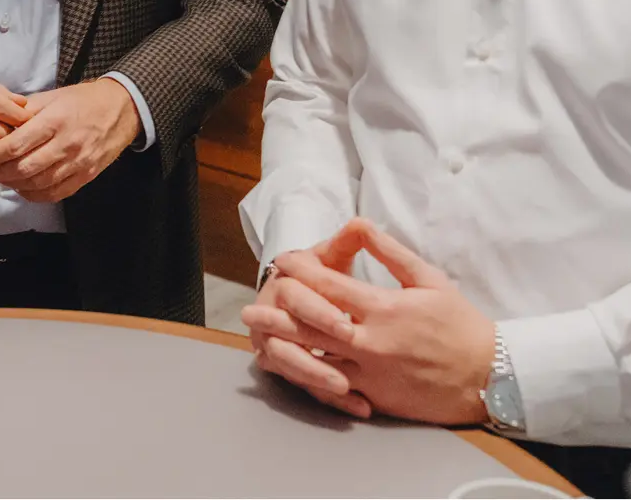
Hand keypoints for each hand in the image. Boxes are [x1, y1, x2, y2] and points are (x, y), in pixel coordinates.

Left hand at [0, 78, 139, 202]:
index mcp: (55, 121)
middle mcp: (66, 144)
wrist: (123, 109)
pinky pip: (56, 193)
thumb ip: (25, 111)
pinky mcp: (87, 176)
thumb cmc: (83, 100)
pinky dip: (34, 195)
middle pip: (24, 168)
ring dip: (13, 185)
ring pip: (38, 184)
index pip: (16, 144)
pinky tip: (22, 188)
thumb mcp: (53, 96)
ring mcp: (78, 163)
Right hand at [242, 223, 372, 418]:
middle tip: (346, 370)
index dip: (317, 310)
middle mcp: (269, 312)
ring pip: (287, 365)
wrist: (304, 294)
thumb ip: (346, 243)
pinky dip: (327, 397)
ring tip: (347, 390)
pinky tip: (357, 405)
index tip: (347, 324)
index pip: (293, 297)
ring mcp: (271, 342)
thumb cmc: (325, 273)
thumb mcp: (333, 256)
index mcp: (283, 281)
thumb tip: (360, 224)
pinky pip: (302, 385)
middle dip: (314, 354)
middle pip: (284, 336)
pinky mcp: (284, 367)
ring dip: (315, 378)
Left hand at [243, 219, 496, 426]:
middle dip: (279, 311)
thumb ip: (390, 253)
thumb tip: (361, 224)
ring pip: (316, 358)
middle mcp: (372, 341)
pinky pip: (334, 388)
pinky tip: (290, 371)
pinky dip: (308, 379)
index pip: (330, 285)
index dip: (302, 270)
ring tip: (259, 337)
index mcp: (385, 308)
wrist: (489, 376)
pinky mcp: (375, 397)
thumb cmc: (461, 325)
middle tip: (251, 305)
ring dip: (284, 346)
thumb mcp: (429, 279)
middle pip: (313, 324)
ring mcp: (371, 373)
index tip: (285, 260)